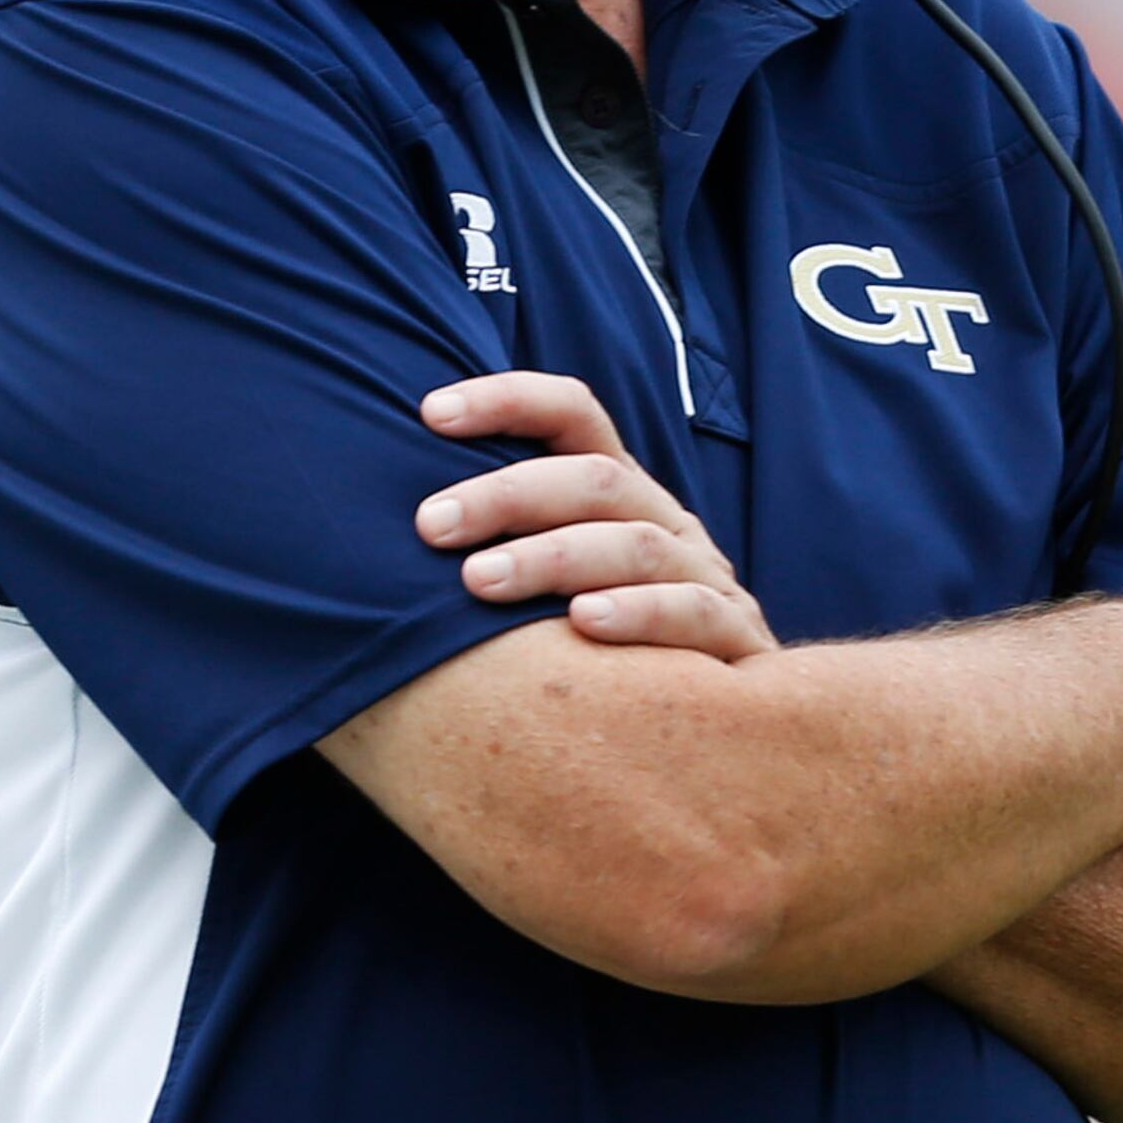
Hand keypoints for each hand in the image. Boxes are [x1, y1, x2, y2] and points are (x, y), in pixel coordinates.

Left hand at [415, 372, 776, 660]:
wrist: (721, 722)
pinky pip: (690, 613)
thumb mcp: (555, 585)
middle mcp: (663, 522)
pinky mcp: (734, 637)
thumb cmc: (602, 650)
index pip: (573, 415)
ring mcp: (703, 576)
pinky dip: (638, 612)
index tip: (431, 413)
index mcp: (618, 495)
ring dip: (554, 556)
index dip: (508, 400)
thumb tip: (389, 522)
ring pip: (635, 543)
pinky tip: (584, 623)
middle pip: (595, 479)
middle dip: (508, 494)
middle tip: (431, 525)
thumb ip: (499, 547)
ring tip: (479, 582)